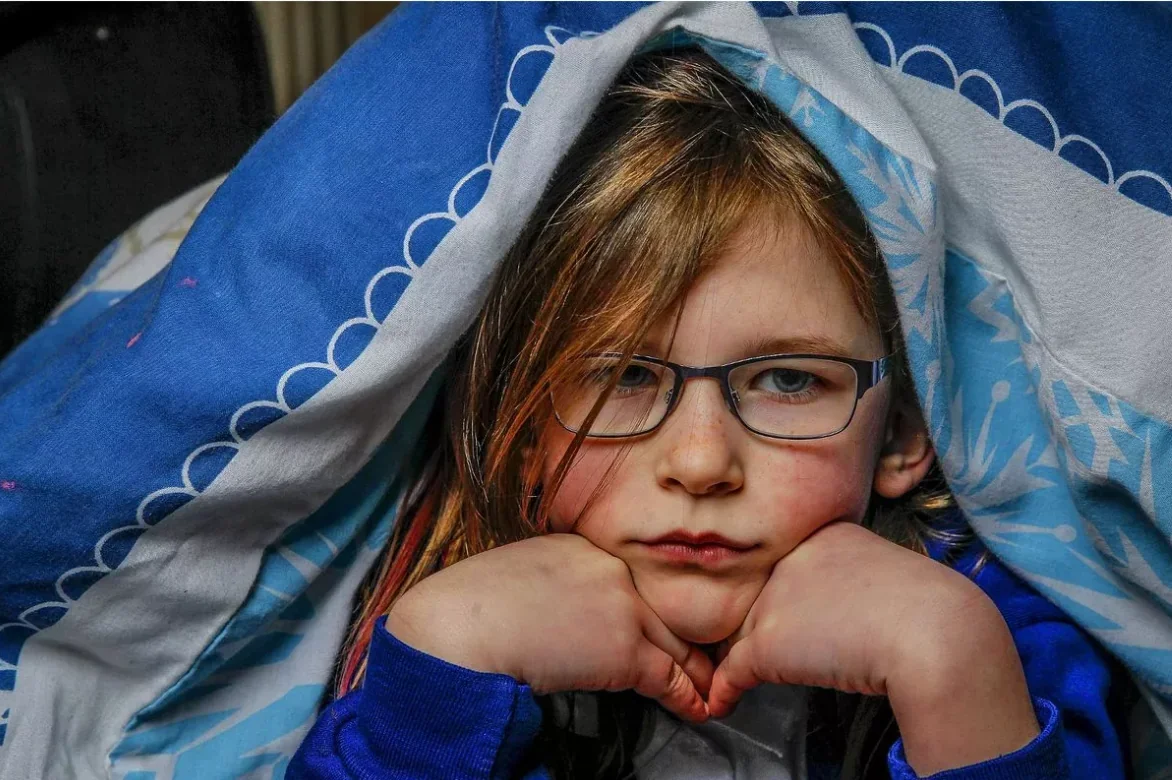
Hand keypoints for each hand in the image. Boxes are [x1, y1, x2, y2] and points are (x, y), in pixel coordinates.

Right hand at [387, 534, 712, 721]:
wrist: (458, 625)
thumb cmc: (467, 609)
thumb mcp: (513, 578)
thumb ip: (546, 588)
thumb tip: (553, 616)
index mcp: (579, 547)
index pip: (627, 581)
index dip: (647, 608)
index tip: (655, 626)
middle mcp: (608, 568)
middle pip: (659, 608)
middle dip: (684, 637)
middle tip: (703, 659)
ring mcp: (620, 604)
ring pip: (671, 643)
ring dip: (694, 671)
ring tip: (708, 689)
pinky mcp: (623, 647)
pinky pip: (666, 676)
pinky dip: (685, 697)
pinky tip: (695, 708)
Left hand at [707, 521, 1039, 774]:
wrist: (936, 634)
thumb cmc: (928, 613)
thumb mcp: (885, 576)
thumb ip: (848, 583)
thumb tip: (830, 617)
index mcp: (823, 534)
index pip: (784, 566)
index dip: (786, 597)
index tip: (799, 619)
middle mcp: (790, 559)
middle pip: (759, 595)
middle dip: (765, 625)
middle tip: (778, 650)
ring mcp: (774, 599)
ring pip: (743, 631)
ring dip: (745, 656)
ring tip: (744, 677)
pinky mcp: (767, 644)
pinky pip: (733, 671)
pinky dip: (726, 690)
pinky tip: (724, 702)